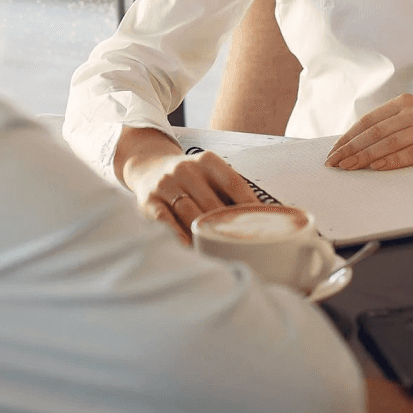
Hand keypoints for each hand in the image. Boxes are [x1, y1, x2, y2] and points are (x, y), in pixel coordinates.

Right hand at [114, 127, 260, 241]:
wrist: (148, 167)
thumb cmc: (190, 178)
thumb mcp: (209, 173)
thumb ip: (230, 191)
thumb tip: (264, 217)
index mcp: (207, 161)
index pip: (233, 183)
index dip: (249, 205)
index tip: (263, 223)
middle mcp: (186, 169)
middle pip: (211, 202)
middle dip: (227, 226)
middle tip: (244, 245)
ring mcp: (166, 184)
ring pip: (189, 213)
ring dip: (204, 234)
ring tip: (220, 251)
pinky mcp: (149, 200)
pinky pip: (164, 219)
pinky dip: (177, 233)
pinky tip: (188, 246)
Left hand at [325, 96, 412, 170]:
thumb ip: (394, 122)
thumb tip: (363, 140)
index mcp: (404, 103)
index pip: (368, 121)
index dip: (348, 136)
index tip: (334, 150)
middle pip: (374, 133)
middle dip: (350, 149)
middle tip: (334, 163)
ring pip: (388, 143)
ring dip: (365, 157)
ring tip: (349, 168)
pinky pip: (410, 154)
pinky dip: (391, 161)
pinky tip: (377, 168)